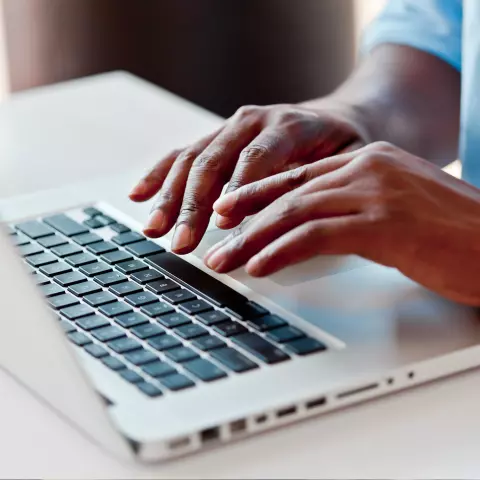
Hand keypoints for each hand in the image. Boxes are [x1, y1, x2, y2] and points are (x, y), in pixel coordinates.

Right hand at [129, 100, 367, 252]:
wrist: (338, 119)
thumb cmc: (344, 145)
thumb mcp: (347, 162)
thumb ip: (316, 185)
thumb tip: (284, 223)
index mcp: (287, 125)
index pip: (255, 159)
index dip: (236, 191)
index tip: (220, 224)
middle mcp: (252, 121)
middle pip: (213, 162)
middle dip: (193, 205)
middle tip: (181, 242)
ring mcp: (231, 128)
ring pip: (191, 160)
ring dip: (170, 196)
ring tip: (154, 228)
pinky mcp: (218, 139)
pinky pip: (182, 154)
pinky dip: (160, 174)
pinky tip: (140, 193)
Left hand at [207, 142, 479, 305]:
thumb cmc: (453, 233)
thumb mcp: (396, 208)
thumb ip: (354, 209)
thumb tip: (311, 228)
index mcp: (368, 161)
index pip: (297, 177)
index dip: (256, 194)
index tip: (227, 210)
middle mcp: (367, 168)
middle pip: (287, 193)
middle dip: (244, 220)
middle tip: (213, 240)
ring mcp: (375, 192)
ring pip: (294, 212)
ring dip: (252, 240)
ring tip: (223, 261)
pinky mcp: (384, 223)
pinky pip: (317, 236)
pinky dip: (282, 251)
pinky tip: (259, 267)